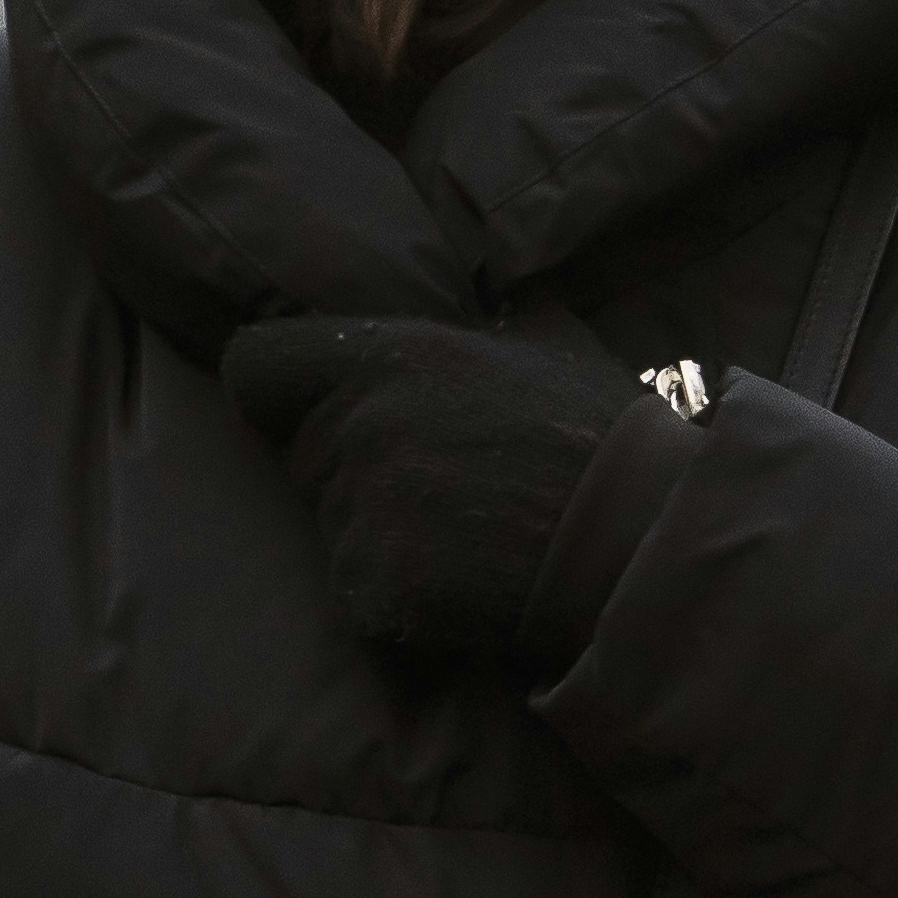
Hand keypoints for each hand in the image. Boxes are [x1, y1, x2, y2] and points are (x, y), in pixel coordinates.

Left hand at [224, 314, 646, 662]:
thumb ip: (489, 319)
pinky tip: (467, 587)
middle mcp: (363, 422)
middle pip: (304, 457)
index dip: (279, 394)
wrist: (642, 546)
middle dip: (355, 476)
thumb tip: (488, 294)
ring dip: (383, 540)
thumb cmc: (602, 442)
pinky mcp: (374, 585)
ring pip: (334, 529)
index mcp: (393, 353)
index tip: (312, 413)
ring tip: (468, 540)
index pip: (255, 366)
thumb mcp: (549, 343)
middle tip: (444, 492)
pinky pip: (361, 594)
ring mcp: (364, 506)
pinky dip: (401, 603)